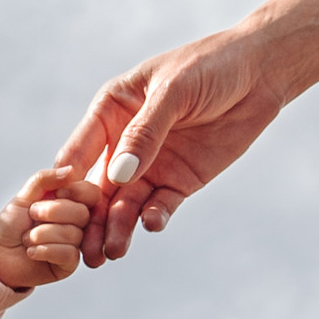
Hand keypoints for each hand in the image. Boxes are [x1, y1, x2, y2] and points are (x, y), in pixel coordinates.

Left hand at [0, 166, 102, 289]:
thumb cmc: (10, 226)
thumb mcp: (23, 196)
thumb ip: (44, 180)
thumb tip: (71, 170)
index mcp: (69, 202)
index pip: (90, 193)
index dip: (77, 191)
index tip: (58, 193)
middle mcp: (75, 222)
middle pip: (83, 213)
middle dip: (53, 212)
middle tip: (32, 215)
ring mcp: (74, 244)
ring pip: (74, 235)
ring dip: (42, 234)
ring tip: (27, 238)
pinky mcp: (68, 264)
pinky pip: (69, 254)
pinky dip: (45, 250)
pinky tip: (31, 252)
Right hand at [55, 32, 283, 265]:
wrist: (262, 73)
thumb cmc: (211, 66)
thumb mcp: (173, 91)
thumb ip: (145, 133)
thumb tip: (118, 176)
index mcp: (110, 112)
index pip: (78, 151)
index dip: (66, 180)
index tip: (56, 207)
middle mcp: (123, 143)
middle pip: (97, 188)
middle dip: (88, 218)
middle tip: (81, 247)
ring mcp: (150, 165)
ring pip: (124, 204)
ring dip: (116, 228)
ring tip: (111, 253)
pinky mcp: (178, 181)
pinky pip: (159, 205)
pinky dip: (153, 218)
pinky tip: (150, 224)